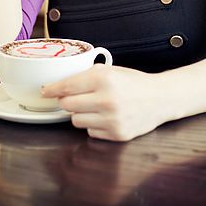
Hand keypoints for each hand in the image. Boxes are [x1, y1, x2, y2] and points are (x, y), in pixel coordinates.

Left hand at [41, 64, 163, 141]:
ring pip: (76, 120)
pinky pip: (90, 131)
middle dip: (68, 101)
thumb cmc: (134, 83)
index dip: (52, 89)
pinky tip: (106, 117)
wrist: (160, 99)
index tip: (45, 91)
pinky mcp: (116, 134)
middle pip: (67, 105)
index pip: (66, 86)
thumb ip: (85, 76)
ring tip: (95, 107)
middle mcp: (106, 99)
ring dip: (81, 114)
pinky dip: (94, 125)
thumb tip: (57, 87)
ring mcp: (111, 119)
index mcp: (104, 78)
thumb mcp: (111, 70)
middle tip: (77, 97)